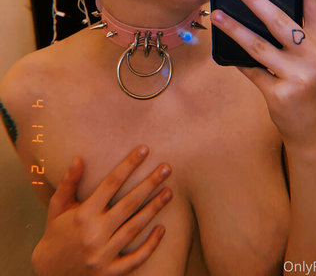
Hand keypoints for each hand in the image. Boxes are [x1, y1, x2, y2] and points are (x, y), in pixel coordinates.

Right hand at [32, 146, 171, 275]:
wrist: (50, 272)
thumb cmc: (56, 232)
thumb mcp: (57, 206)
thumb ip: (68, 183)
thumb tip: (78, 158)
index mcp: (82, 214)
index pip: (111, 183)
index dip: (128, 164)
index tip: (144, 149)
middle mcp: (93, 234)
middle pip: (128, 203)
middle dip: (150, 184)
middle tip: (167, 168)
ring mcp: (102, 255)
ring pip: (135, 228)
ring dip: (154, 209)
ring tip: (169, 192)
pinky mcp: (109, 272)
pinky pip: (135, 260)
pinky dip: (150, 245)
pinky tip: (162, 229)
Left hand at [210, 0, 315, 149]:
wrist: (314, 129)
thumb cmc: (309, 87)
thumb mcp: (311, 59)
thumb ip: (295, 38)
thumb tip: (262, 12)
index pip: (315, 4)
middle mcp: (313, 56)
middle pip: (281, 22)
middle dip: (257, 1)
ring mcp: (298, 76)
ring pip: (259, 46)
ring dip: (235, 28)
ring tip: (217, 14)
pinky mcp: (281, 94)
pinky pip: (252, 71)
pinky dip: (238, 61)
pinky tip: (226, 51)